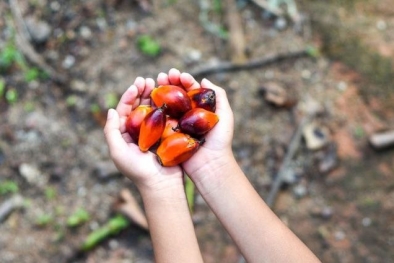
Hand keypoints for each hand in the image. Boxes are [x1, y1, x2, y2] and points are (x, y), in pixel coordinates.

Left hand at [104, 77, 183, 193]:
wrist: (161, 185)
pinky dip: (167, 105)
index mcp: (125, 134)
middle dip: (142, 91)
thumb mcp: (118, 152)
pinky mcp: (168, 134)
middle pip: (139, 106)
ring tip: (158, 83)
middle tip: (147, 79)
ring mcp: (154, 132)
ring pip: (153, 109)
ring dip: (154, 95)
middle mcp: (139, 131)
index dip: (129, 95)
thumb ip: (111, 131)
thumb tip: (112, 110)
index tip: (136, 84)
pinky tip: (170, 96)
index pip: (125, 110)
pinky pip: (166, 116)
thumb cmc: (138, 171)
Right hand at [157, 68, 234, 182]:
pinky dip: (153, 109)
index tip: (178, 74)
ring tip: (154, 82)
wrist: (210, 164)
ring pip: (166, 104)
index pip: (190, 89)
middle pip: (175, 94)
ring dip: (159, 92)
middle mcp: (186, 115)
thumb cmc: (220, 141)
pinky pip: (159, 120)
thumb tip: (204, 80)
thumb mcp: (225, 115)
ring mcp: (176, 124)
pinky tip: (149, 99)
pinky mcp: (167, 134)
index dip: (183, 80)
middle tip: (162, 75)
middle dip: (168, 82)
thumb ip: (219, 96)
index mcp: (199, 108)